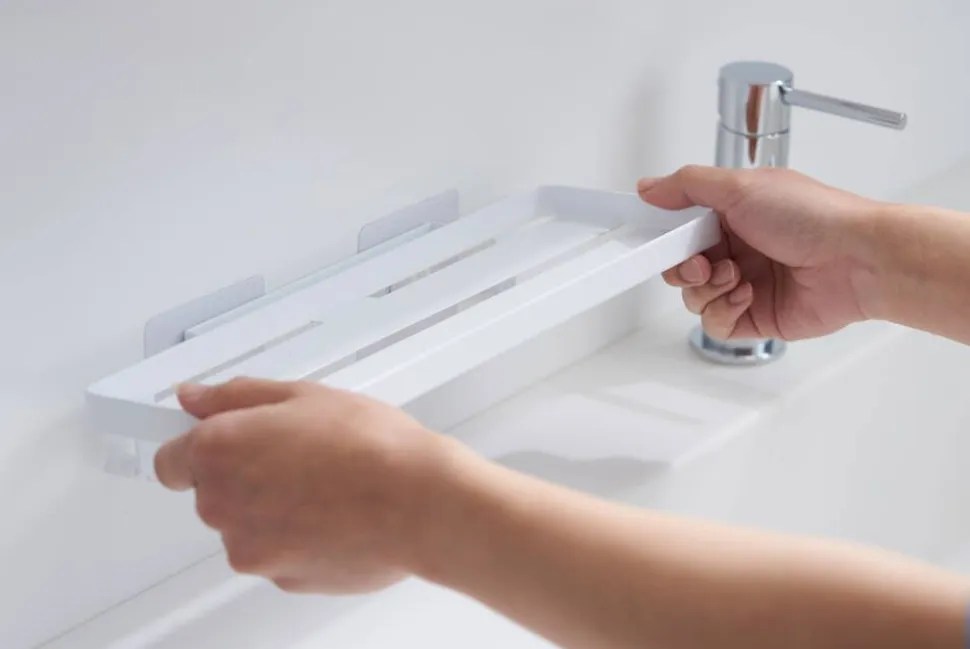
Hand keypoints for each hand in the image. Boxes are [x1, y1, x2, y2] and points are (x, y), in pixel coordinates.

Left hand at [154, 378, 455, 593]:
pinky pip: (277, 553)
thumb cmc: (372, 447)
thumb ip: (237, 396)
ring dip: (271, 508)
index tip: (215, 440)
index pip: (168, 459)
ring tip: (326, 485)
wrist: (419, 503)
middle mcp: (223, 505)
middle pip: (211, 492)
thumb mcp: (304, 395)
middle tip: (296, 452)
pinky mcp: (280, 577)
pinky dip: (297, 537)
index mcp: (220, 450)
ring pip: (246, 525)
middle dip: (243, 474)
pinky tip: (335, 514)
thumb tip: (195, 398)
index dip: (196, 446)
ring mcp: (250, 547)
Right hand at [639, 166, 880, 340]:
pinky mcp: (755, 317)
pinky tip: (746, 294)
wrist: (858, 260)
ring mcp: (745, 285)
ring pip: (694, 298)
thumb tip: (648, 187)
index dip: (665, 236)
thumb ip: (687, 186)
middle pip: (680, 268)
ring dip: (707, 287)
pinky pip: (715, 324)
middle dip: (683, 267)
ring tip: (736, 275)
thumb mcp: (740, 186)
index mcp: (731, 215)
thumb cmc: (813, 217)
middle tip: (701, 261)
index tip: (655, 239)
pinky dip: (723, 311)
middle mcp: (737, 249)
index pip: (679, 229)